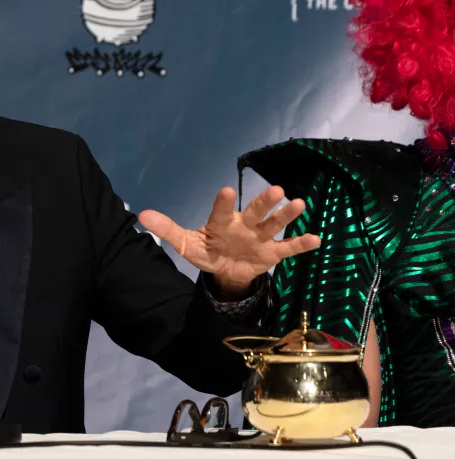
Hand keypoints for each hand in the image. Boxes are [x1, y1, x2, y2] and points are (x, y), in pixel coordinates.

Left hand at [138, 186, 320, 298]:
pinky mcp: (271, 253)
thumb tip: (142, 215)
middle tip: (276, 189)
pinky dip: (301, 244)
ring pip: (274, 225)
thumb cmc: (208, 249)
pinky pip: (288, 248)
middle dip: (264, 202)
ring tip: (299, 203)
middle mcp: (243, 225)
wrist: (226, 269)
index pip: (220, 211)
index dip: (221, 203)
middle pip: (254, 212)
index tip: (224, 191)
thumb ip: (168, 229)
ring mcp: (259, 238)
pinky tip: (316, 238)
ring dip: (286, 216)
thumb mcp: (187, 243)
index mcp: (221, 222)